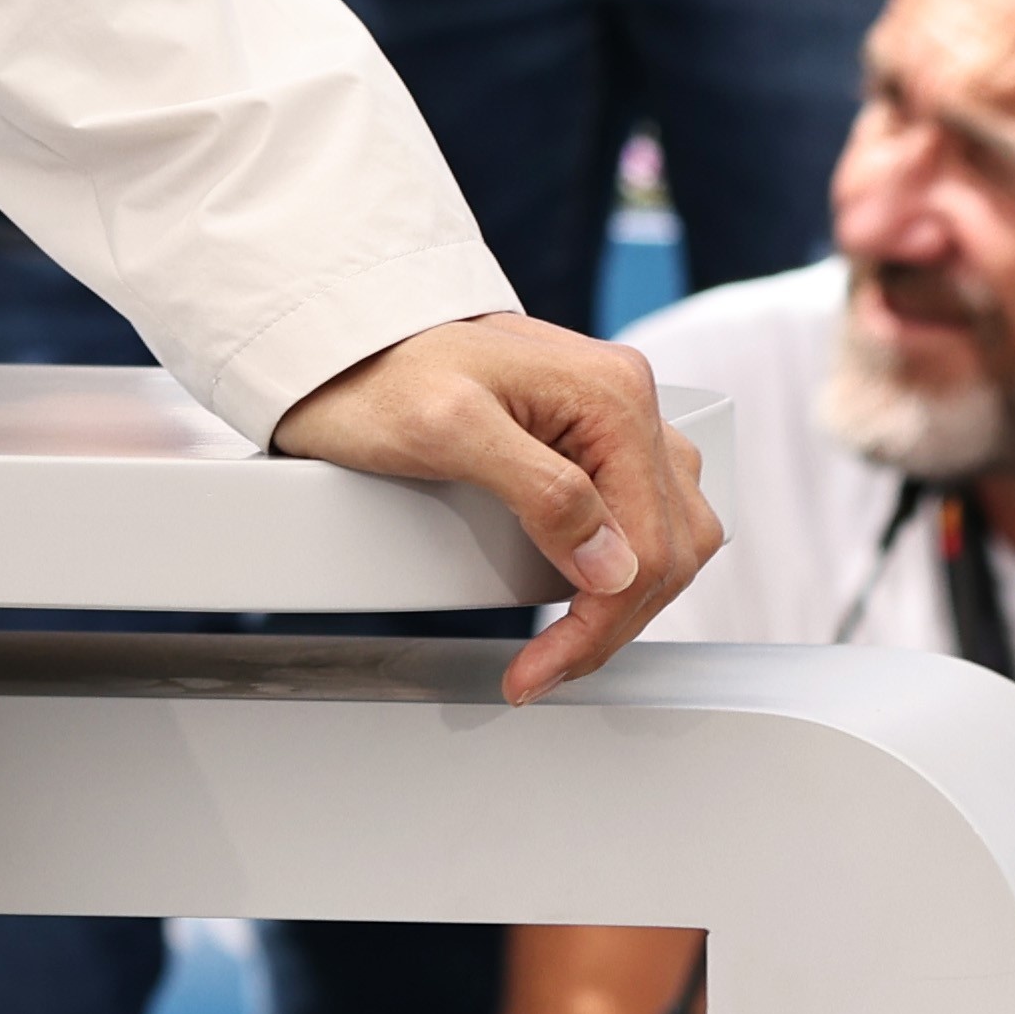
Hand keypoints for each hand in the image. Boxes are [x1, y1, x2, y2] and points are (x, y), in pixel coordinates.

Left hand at [272, 312, 721, 701]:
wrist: (343, 345)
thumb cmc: (379, 373)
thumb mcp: (447, 430)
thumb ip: (541, 492)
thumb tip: (612, 566)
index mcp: (610, 394)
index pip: (648, 544)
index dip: (599, 624)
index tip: (541, 668)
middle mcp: (626, 398)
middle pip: (671, 545)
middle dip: (613, 622)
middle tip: (547, 667)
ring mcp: (612, 416)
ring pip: (670, 533)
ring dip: (628, 599)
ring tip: (566, 643)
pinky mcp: (590, 434)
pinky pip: (642, 512)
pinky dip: (621, 567)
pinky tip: (580, 593)